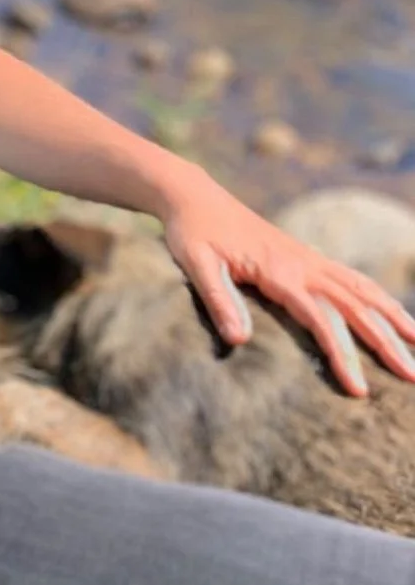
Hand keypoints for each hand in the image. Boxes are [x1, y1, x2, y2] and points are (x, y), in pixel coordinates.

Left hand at [159, 168, 414, 395]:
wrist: (194, 196)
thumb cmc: (192, 232)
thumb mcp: (196, 265)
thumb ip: (218, 300)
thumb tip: (240, 341)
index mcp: (279, 270)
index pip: (321, 319)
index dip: (342, 354)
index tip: (359, 389)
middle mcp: (301, 263)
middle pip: (353, 305)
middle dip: (385, 341)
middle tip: (412, 375)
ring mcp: (306, 257)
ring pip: (360, 288)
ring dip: (391, 314)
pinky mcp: (303, 255)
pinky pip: (348, 276)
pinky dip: (374, 294)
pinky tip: (387, 310)